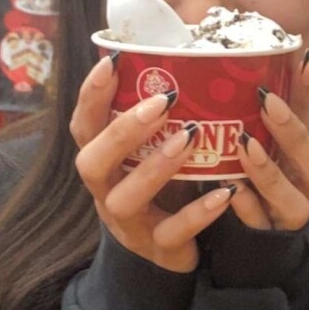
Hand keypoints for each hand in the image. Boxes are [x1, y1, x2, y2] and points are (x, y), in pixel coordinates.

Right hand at [71, 56, 235, 272]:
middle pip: (92, 162)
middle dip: (121, 131)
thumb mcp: (158, 151)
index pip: (83, 127)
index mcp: (104, 163)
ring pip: (125, 200)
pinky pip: (173, 233)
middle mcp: (107, 192)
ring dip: (154, 167)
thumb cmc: (168, 188)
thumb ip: (163, 116)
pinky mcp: (159, 250)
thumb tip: (189, 58)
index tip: (111, 62)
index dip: (90, 96)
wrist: (175, 251)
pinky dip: (198, 213)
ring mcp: (130, 225)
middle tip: (161, 103)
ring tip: (188, 138)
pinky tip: (225, 192)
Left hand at [230, 51, 308, 230]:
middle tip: (268, 103)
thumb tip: (254, 62)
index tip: (303, 61)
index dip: (308, 94)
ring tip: (246, 145)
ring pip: (294, 203)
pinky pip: (260, 226)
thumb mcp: (255, 147)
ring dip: (270, 173)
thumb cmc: (247, 186)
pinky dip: (247, 207)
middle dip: (293, 135)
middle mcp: (302, 190)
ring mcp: (286, 218)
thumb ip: (256, 113)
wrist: (244, 249)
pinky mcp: (264, 241)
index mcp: (303, 162)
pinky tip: (230, 190)